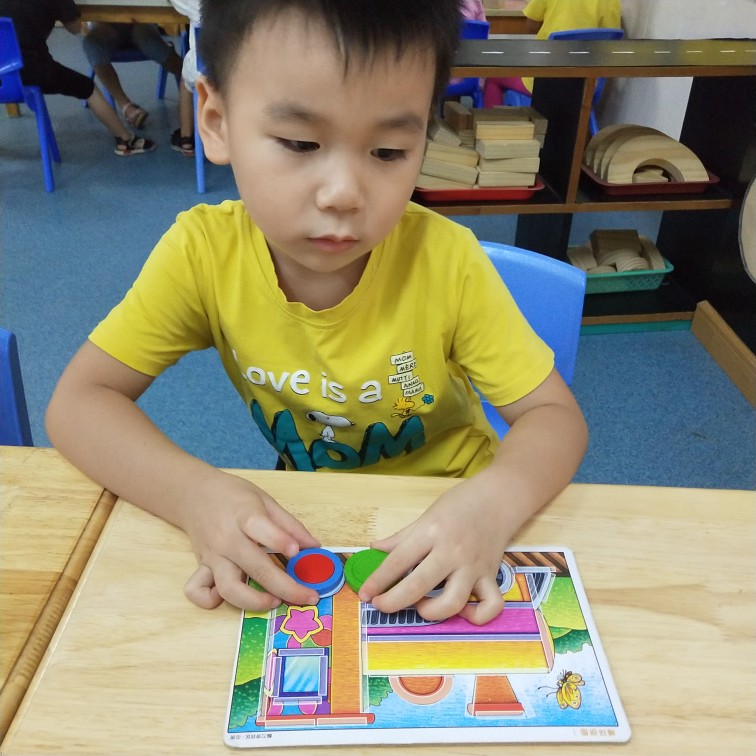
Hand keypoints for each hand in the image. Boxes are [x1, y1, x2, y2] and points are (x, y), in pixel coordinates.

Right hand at [180, 470, 320, 609]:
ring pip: (228, 589)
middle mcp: (227, 539)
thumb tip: (314, 546)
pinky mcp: (201, 567)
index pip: (261, 530)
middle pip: (255, 568)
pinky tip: (234, 596)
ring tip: (274, 601)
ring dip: (253, 601)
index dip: (281, 542)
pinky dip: (212, 600)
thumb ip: (290, 524)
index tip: (299, 553)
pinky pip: (199, 592)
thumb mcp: (265, 500)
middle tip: (308, 596)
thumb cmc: (233, 495)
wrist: (194, 493)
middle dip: (286, 587)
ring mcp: (212, 556)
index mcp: (244, 515)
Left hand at [358, 479, 512, 624]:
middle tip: (381, 605)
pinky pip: (490, 606)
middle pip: (419, 585)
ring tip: (421, 604)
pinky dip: (476, 616)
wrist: (499, 497)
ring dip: (431, 611)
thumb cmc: (460, 503)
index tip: (364, 594)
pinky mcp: (492, 576)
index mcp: (432, 532)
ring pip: (453, 602)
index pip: (398, 561)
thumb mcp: (426, 515)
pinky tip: (462, 610)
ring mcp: (474, 566)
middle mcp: (453, 551)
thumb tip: (374, 550)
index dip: (378, 580)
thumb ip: (400, 538)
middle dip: (394, 601)